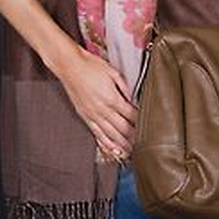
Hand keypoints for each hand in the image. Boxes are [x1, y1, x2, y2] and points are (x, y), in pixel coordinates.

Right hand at [56, 43, 137, 162]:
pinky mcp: (85, 116)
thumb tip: (133, 98)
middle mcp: (102, 109)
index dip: (142, 122)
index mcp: (112, 98)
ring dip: (122, 144)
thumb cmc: (90, 65)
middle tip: (144, 145)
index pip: (131, 115)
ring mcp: (93, 115)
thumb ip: (125, 87)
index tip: (149, 126)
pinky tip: (113, 148)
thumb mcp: (113, 72)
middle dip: (134, 137)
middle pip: (123, 128)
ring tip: (132, 152)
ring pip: (111, 135)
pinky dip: (106, 143)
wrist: (69, 66)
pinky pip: (97, 134)